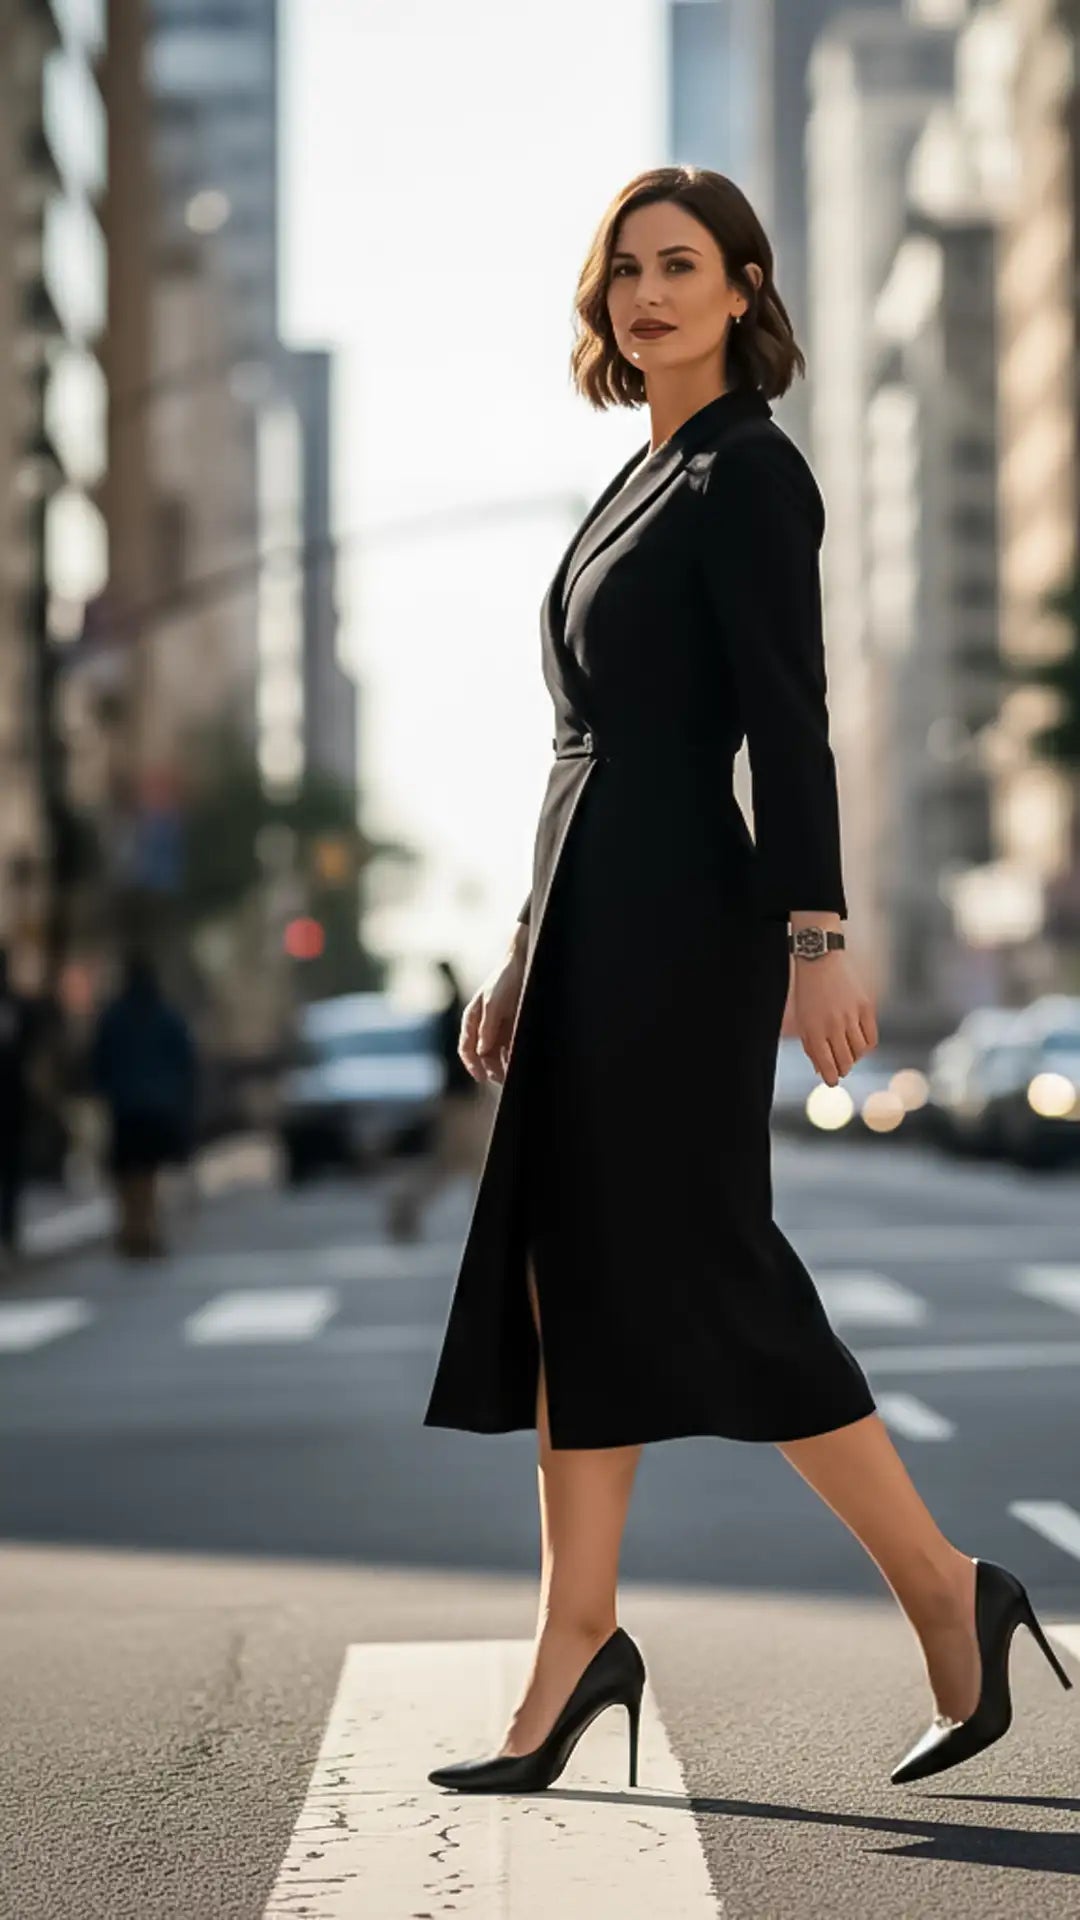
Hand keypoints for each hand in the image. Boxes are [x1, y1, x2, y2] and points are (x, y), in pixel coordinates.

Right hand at [459, 942, 526, 1086]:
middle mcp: (483, 1026)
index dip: (472, 1065)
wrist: (523, 963)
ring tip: (513, 1074)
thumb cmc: (504, 980)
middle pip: (482, 1056)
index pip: (466, 1049)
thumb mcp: (494, 1003)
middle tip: (502, 1079)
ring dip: (502, 1066)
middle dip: (491, 1069)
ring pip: (496, 1055)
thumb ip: (488, 1027)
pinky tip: (520, 1062)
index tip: (481, 1078)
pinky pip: (510, 1048)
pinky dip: (513, 1057)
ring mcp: (498, 1027)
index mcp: (472, 1019)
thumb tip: (481, 1052)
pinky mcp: (512, 1027)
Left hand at [790, 950, 877, 1087]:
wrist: (820, 960)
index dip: (831, 1078)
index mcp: (814, 1029)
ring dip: (854, 1058)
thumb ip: (811, 1045)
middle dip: (842, 1069)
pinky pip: (871, 1037)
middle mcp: (833, 1025)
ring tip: (848, 1052)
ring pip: (860, 1052)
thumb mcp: (803, 1019)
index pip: (827, 1064)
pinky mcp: (866, 1007)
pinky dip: (866, 1046)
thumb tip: (822, 1070)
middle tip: (841, 1068)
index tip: (833, 1081)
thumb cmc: (808, 992)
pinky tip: (860, 1043)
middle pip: (846, 1061)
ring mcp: (851, 1016)